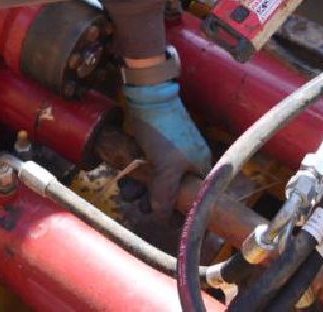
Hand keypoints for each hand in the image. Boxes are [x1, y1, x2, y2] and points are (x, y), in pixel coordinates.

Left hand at [122, 79, 211, 216]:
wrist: (147, 98)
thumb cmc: (164, 132)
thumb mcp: (166, 169)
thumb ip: (165, 197)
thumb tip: (162, 220)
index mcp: (198, 167)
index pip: (196, 199)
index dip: (183, 213)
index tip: (169, 224)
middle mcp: (186, 164)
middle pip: (171, 194)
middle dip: (154, 202)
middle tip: (141, 205)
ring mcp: (168, 157)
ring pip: (154, 184)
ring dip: (140, 192)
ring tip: (128, 191)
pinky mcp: (152, 151)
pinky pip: (144, 172)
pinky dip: (134, 178)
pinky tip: (124, 180)